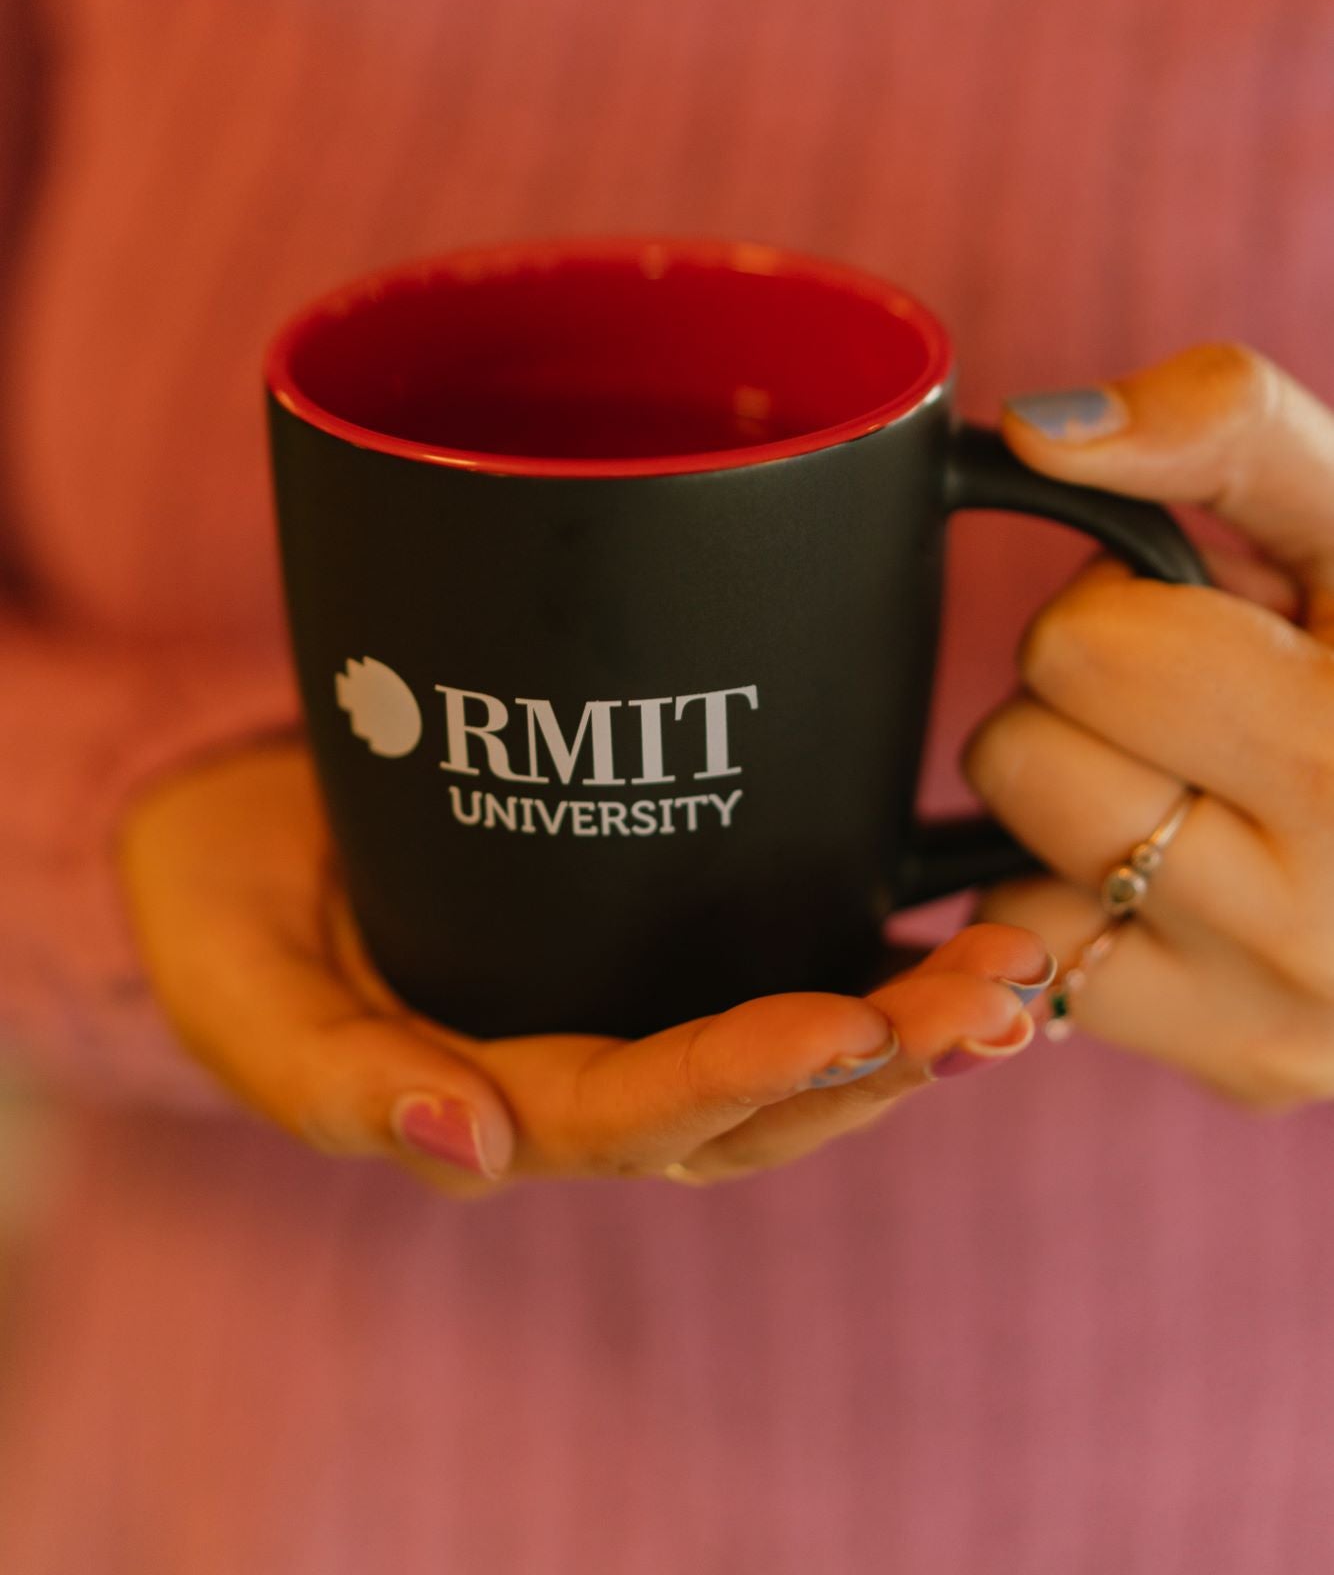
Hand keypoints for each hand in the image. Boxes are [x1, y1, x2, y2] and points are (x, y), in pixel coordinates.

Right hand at [115, 738, 1049, 1194]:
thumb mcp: (242, 993)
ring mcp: (628, 1009)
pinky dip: (880, 957)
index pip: (643, 1112)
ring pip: (795, 1051)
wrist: (235, 826)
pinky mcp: (653, 936)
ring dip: (914, 1021)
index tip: (856, 1018)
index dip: (748, 1073)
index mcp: (492, 1103)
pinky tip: (962, 919)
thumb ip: (336, 1081)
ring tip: (1017, 967)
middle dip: (884, 1060)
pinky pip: (782, 969)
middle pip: (758, 1103)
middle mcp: (585, 1078)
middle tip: (997, 996)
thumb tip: (473, 1143)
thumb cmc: (225, 913)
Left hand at [962, 342, 1333, 1111]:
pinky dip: (1090, 904)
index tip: (1218, 623)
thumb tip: (1041, 431)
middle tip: (1209, 705)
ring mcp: (1283, 1010)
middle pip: (1023, 756)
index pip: (1079, 652)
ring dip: (1081, 804)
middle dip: (1090, 706)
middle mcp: (1325, 912)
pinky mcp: (1245, 1064)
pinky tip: (1198, 870)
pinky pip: (1045, 960)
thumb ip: (1221, 429)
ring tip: (1210, 781)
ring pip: (1014, 865)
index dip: (1125, 607)